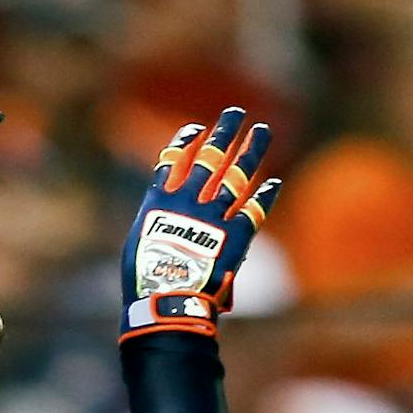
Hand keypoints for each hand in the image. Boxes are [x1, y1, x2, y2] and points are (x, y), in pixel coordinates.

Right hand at [119, 107, 281, 341]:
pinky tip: (274, 182)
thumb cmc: (146, 279)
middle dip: (224, 132)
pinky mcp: (237, 236)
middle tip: (236, 113)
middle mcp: (190, 201)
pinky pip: (254, 209)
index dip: (187, 140)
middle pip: (211, 157)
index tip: (198, 127)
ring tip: (262, 130)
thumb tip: (165, 220)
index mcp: (161, 200)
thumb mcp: (139, 243)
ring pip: (237, 174)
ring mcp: (215, 216)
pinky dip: (265, 195)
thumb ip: (156, 223)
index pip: (175, 158)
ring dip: (251, 151)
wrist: (169, 299)